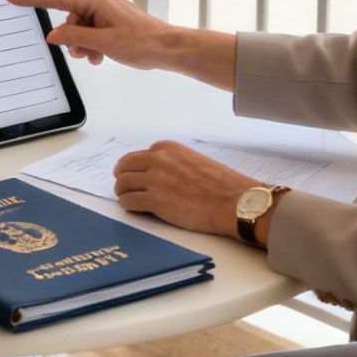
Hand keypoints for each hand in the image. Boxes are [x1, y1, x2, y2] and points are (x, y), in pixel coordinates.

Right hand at [5, 0, 174, 68]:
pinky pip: (92, 31)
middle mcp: (99, 1)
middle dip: (71, 39)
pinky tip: (102, 56)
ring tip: (97, 56)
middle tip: (84, 53)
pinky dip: (93, 44)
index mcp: (94, 0)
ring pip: (80, 28)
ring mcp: (106, 10)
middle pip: (69, 19)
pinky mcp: (112, 20)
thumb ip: (74, 37)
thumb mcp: (102, 43)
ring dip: (83, 45)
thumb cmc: (141, 43)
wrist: (167, 48)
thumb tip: (53, 34)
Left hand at [111, 140, 260, 238]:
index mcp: (167, 148)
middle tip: (124, 187)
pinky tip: (134, 208)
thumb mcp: (193, 160)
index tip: (136, 176)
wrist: (233, 201)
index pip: (138, 156)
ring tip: (128, 199)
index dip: (135, 168)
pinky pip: (129, 202)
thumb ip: (173, 162)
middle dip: (123, 177)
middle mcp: (158, 159)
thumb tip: (159, 173)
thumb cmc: (220, 184)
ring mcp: (154, 180)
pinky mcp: (154, 200)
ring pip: (123, 184)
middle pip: (125, 167)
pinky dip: (128, 205)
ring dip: (123, 192)